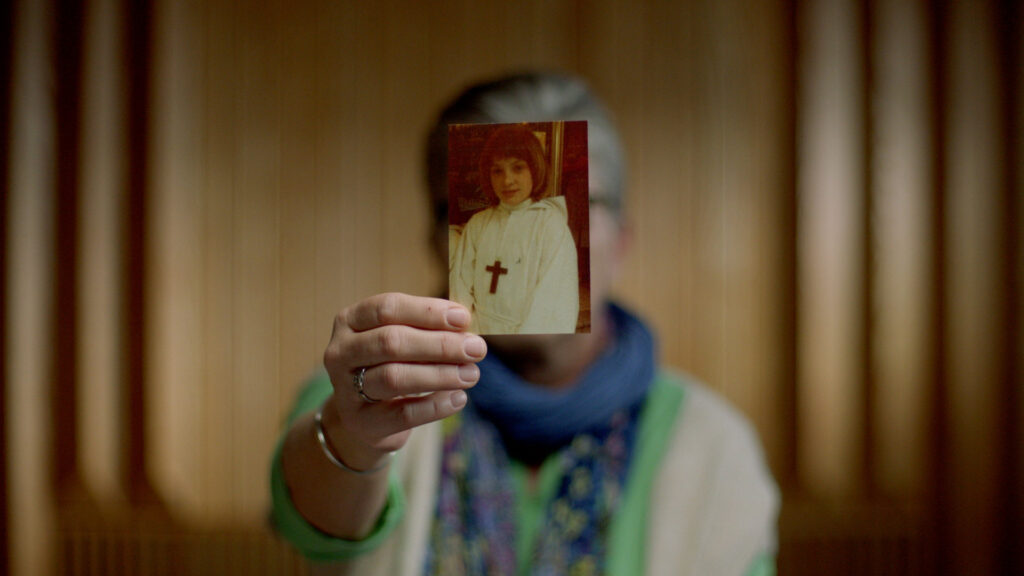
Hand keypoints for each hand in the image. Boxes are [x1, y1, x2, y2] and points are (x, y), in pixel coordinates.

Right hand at [320, 292, 484, 470]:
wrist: (365, 416)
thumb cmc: (389, 364)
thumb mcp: (400, 340)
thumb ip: (426, 330)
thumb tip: (466, 329)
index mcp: (350, 320)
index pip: (387, 308)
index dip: (427, 311)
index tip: (463, 319)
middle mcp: (341, 352)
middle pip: (391, 342)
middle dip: (439, 344)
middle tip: (476, 348)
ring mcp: (345, 389)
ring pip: (394, 377)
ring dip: (440, 374)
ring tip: (471, 374)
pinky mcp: (361, 422)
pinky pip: (402, 414)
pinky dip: (435, 406)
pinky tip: (459, 399)